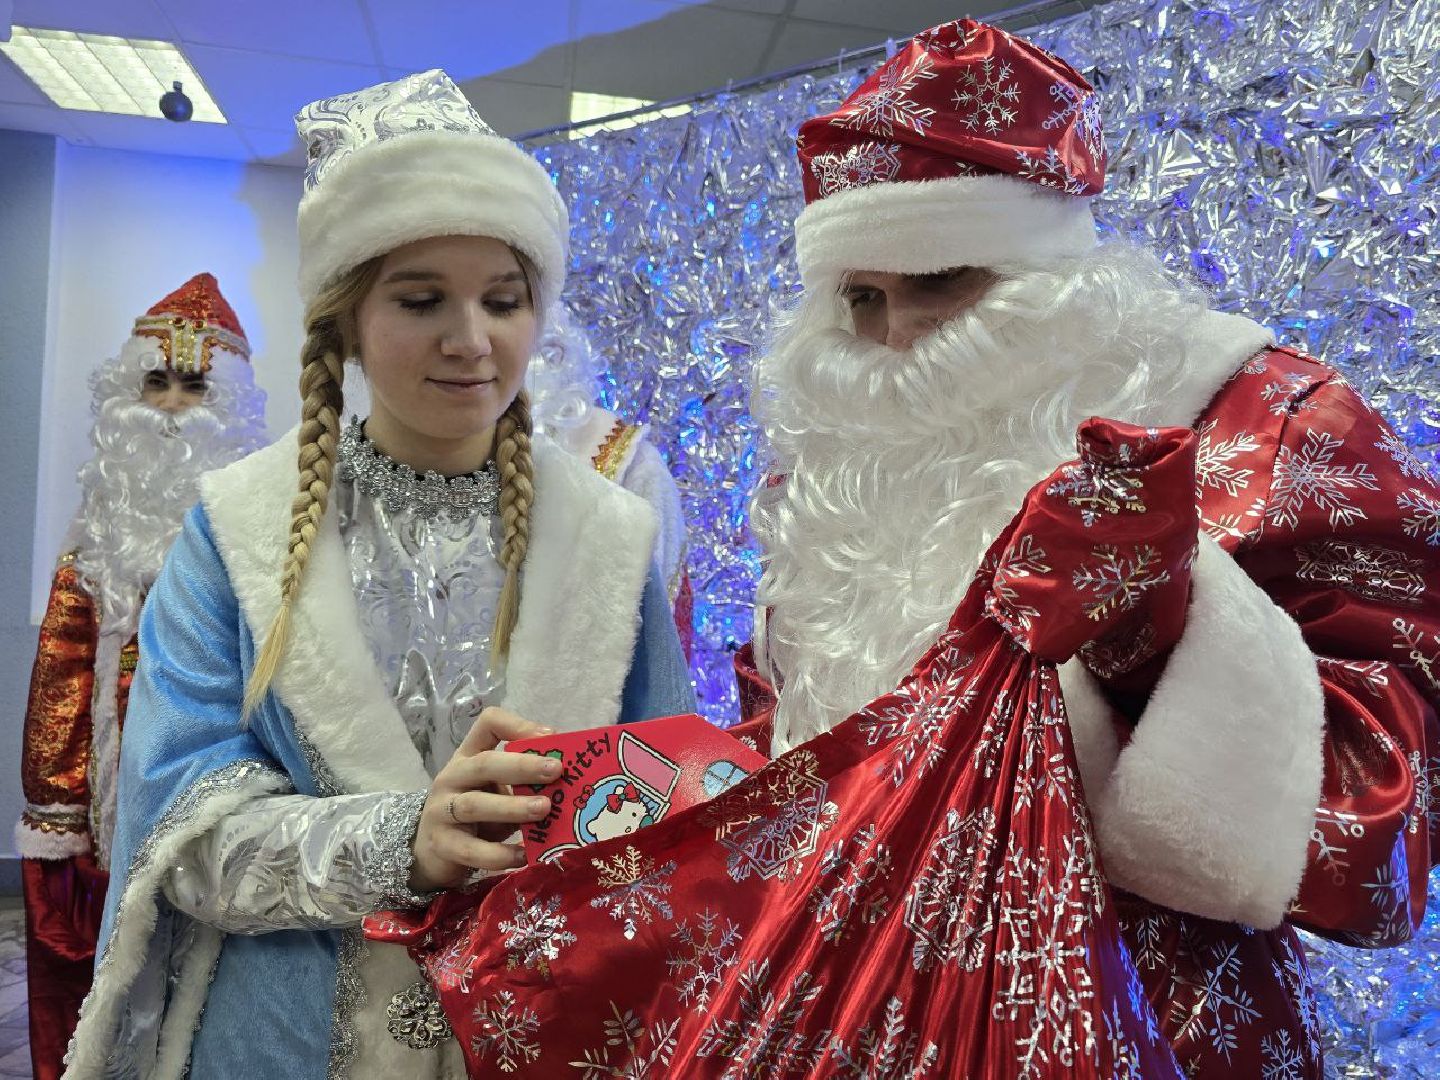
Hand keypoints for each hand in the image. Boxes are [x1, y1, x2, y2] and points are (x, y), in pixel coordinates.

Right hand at [409, 707, 562, 891]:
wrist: (429, 852)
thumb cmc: (475, 816)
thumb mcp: (495, 792)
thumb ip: (522, 784)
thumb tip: (571, 782)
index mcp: (469, 757)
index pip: (488, 724)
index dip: (518, 725)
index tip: (550, 737)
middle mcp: (452, 777)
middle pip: (484, 764)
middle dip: (522, 766)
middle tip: (556, 771)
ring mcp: (442, 811)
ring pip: (476, 805)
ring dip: (512, 807)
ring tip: (544, 809)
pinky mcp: (442, 845)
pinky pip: (472, 850)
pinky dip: (500, 854)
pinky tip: (525, 855)